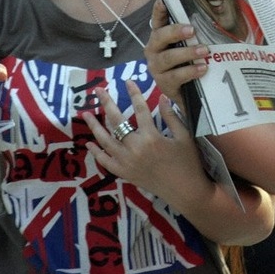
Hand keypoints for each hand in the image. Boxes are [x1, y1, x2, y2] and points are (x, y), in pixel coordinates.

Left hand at [82, 80, 204, 198]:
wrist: (186, 192)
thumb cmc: (189, 163)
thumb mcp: (185, 137)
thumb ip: (172, 117)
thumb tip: (162, 98)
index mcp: (152, 137)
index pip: (140, 109)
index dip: (134, 93)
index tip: (128, 81)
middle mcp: (135, 148)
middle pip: (117, 121)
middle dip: (106, 103)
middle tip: (98, 91)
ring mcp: (127, 162)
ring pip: (106, 141)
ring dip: (95, 126)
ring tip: (86, 114)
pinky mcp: (125, 174)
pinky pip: (106, 162)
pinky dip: (96, 152)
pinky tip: (90, 142)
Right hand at [144, 0, 207, 107]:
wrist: (187, 94)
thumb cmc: (189, 62)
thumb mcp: (190, 45)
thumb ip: (194, 33)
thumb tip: (216, 14)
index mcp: (160, 36)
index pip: (158, 19)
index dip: (159, 10)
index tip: (163, 0)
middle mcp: (154, 49)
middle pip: (160, 37)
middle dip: (175, 32)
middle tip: (192, 30)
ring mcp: (156, 67)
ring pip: (168, 57)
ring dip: (187, 53)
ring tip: (204, 50)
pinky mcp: (163, 84)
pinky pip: (175, 76)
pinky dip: (190, 71)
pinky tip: (203, 68)